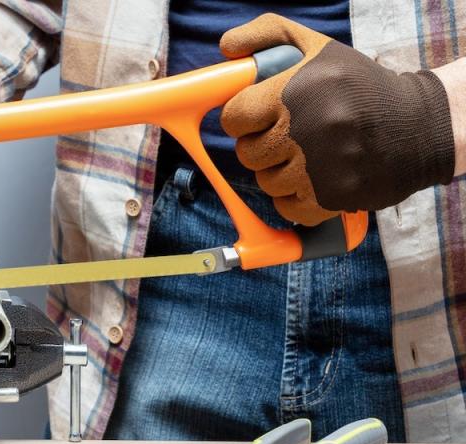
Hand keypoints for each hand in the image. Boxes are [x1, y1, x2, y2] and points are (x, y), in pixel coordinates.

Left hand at [220, 14, 454, 224]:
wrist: (418, 126)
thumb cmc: (360, 86)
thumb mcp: (318, 46)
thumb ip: (268, 34)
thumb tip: (226, 45)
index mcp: (295, 92)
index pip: (234, 118)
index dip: (242, 119)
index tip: (257, 117)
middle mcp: (305, 131)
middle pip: (247, 154)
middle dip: (260, 145)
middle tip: (283, 136)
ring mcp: (318, 168)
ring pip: (266, 182)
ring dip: (278, 172)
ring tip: (302, 155)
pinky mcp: (331, 197)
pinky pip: (287, 207)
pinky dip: (294, 198)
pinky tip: (310, 179)